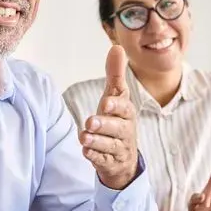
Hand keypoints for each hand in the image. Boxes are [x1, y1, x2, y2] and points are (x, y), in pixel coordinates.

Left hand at [80, 45, 138, 188]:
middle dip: (105, 125)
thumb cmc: (116, 121)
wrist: (123, 158)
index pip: (124, 109)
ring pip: (109, 145)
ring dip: (97, 141)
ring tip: (84, 137)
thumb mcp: (116, 98)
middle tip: (91, 122)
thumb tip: (117, 47)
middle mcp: (125, 131)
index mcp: (126, 114)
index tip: (105, 103)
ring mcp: (118, 149)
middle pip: (117, 128)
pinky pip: (103, 161)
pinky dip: (95, 157)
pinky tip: (86, 152)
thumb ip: (115, 75)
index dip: (115, 106)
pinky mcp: (109, 163)